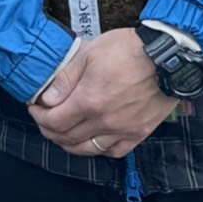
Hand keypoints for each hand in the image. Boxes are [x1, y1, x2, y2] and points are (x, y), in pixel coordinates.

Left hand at [27, 29, 178, 157]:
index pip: (54, 121)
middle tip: (45, 120)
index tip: (35, 108)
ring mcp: (124, 130)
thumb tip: (47, 98)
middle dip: (50, 130)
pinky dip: (99, 149)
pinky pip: (114, 151)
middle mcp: (105, 121)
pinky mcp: (140, 133)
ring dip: (70, 144)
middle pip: (68, 138)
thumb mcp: (88, 54)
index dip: (39, 117)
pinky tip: (92, 140)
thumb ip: (65, 78)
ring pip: (89, 149)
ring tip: (63, 133)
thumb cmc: (127, 49)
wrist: (167, 56)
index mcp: (89, 100)